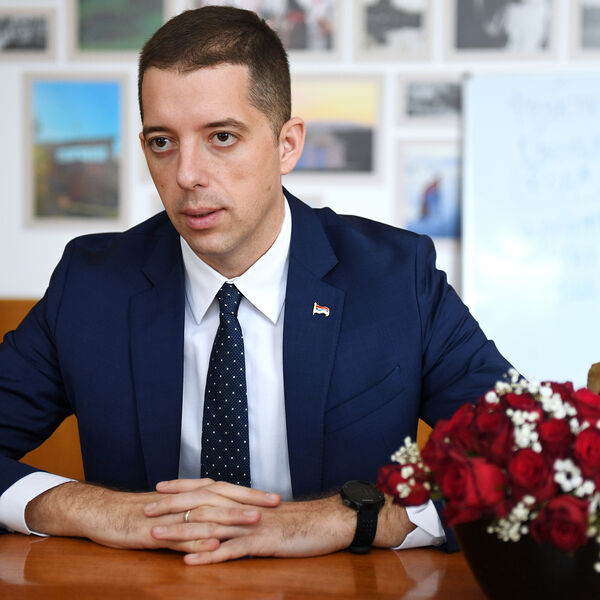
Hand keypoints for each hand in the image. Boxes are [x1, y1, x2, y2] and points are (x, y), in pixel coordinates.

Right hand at [24, 479, 276, 552]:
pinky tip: (215, 544)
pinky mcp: (156, 534)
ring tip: (253, 520)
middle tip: (275, 503)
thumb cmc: (141, 512)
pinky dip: (199, 541)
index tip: (275, 497)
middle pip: (222, 497)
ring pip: (205, 515)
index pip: (227, 490)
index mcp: (189, 493)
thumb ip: (197, 509)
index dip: (251, 493)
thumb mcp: (173, 508)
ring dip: (230, 517)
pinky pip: (181, 538)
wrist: (104, 513)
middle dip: (249, 500)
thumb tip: (223, 512)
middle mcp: (184, 500)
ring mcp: (171, 517)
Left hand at [145, 479, 414, 563]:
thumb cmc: (300, 521)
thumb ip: (247, 513)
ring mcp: (252, 525)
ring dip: (181, 530)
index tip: (158, 488)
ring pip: (211, 526)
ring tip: (155, 534)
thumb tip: (228, 516)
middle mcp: (244, 508)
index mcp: (245, 500)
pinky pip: (231, 550)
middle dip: (172, 507)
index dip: (182, 488)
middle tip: (145, 509)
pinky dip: (209, 555)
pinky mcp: (262, 543)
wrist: (328, 521)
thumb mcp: (269, 515)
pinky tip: (189, 561)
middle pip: (202, 504)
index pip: (208, 488)